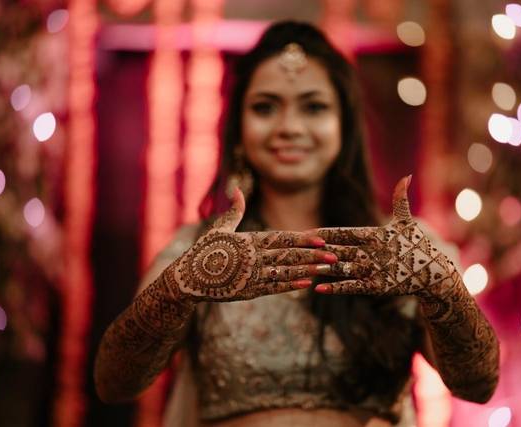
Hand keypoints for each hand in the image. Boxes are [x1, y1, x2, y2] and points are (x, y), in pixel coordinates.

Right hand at [170, 188, 336, 301]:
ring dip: (307, 271)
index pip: (281, 238)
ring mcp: (250, 275)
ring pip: (284, 272)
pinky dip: (291, 286)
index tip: (320, 238)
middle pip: (287, 256)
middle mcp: (252, 257)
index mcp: (248, 240)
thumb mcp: (219, 229)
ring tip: (325, 269)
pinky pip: (273, 288)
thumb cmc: (204, 252)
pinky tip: (307, 285)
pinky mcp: (247, 291)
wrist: (187, 279)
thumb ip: (234, 211)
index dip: (302, 238)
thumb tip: (238, 189)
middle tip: (333, 255)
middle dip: (311, 255)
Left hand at [312, 175, 456, 295]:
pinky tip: (317, 287)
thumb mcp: (407, 222)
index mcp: (374, 235)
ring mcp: (373, 271)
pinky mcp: (376, 287)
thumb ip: (400, 199)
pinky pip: (352, 287)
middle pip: (338, 250)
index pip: (344, 233)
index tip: (306, 232)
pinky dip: (335, 287)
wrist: (433, 273)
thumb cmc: (417, 245)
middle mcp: (371, 252)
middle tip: (296, 251)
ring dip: (322, 268)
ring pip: (342, 269)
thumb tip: (406, 176)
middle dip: (317, 251)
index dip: (325, 233)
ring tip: (303, 268)